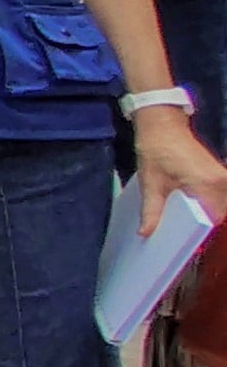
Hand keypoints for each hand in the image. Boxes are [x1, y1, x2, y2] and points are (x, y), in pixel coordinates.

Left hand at [133, 106, 226, 237]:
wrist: (162, 124)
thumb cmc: (155, 150)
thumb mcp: (150, 183)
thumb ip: (152, 210)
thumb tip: (146, 233)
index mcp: (207, 183)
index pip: (211, 218)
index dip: (197, 232)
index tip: (182, 242)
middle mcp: (221, 180)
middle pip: (217, 213)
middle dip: (199, 224)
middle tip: (177, 233)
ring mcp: (222, 176)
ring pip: (219, 205)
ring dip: (203, 213)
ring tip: (180, 220)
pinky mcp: (219, 173)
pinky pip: (218, 195)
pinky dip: (205, 203)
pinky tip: (187, 207)